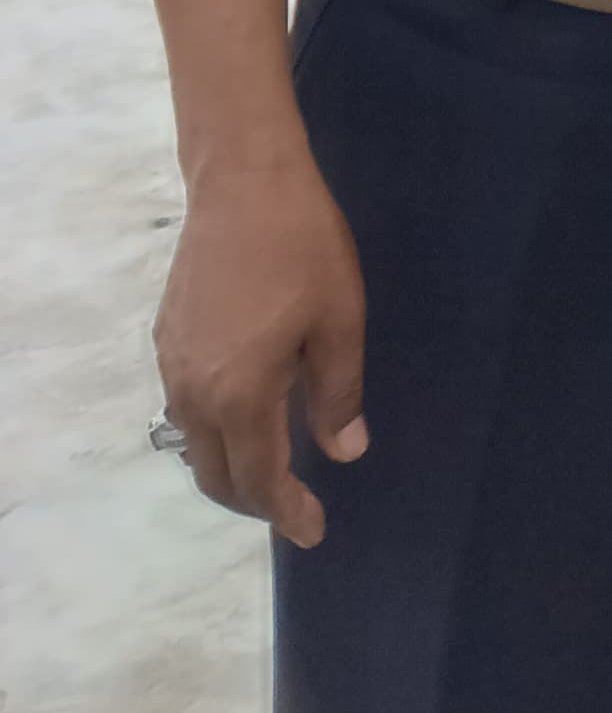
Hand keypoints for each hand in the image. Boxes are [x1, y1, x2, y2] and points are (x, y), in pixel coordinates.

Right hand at [154, 150, 369, 545]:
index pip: (258, 479)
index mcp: (240, 394)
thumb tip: (345, 453)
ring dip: (231, 466)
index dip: (287, 512)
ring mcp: (173, 365)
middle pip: (215, 474)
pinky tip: (246, 412)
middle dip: (255, 500)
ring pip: (196, 443)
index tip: (314, 531)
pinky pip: (186, 406)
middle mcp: (194, 392)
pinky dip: (215, 429)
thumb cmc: (303, 247)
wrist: (244, 181)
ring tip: (273, 465)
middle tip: (295, 506)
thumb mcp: (340, 320)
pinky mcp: (166, 338)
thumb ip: (339, 395)